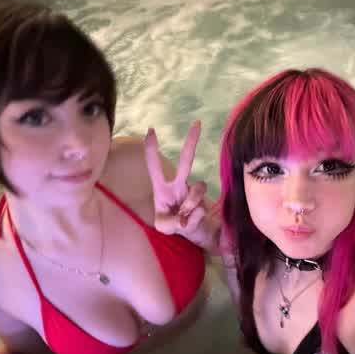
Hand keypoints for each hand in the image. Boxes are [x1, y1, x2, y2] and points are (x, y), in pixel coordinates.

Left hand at [144, 120, 206, 241]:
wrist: (188, 230)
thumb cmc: (170, 223)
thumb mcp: (163, 227)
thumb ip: (171, 223)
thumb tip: (186, 215)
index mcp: (162, 188)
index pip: (154, 166)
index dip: (152, 149)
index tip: (150, 130)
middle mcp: (178, 184)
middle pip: (186, 160)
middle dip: (191, 142)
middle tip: (197, 123)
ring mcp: (192, 191)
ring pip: (197, 189)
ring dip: (191, 205)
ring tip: (183, 219)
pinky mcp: (203, 200)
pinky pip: (201, 206)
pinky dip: (195, 217)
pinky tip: (190, 222)